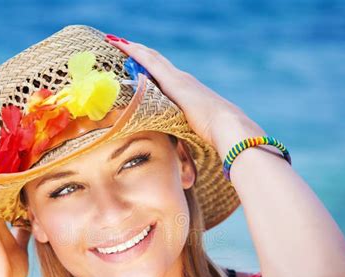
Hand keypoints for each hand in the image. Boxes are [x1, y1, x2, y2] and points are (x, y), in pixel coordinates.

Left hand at [105, 35, 266, 159]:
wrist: (227, 126)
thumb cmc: (218, 136)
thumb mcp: (198, 136)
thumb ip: (189, 141)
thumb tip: (189, 166)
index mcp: (189, 92)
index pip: (165, 76)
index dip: (152, 68)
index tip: (138, 64)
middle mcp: (183, 81)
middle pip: (157, 63)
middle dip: (140, 54)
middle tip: (122, 45)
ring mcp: (179, 79)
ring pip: (151, 58)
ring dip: (134, 49)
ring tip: (117, 42)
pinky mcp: (173, 81)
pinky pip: (149, 61)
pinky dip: (135, 52)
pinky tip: (121, 46)